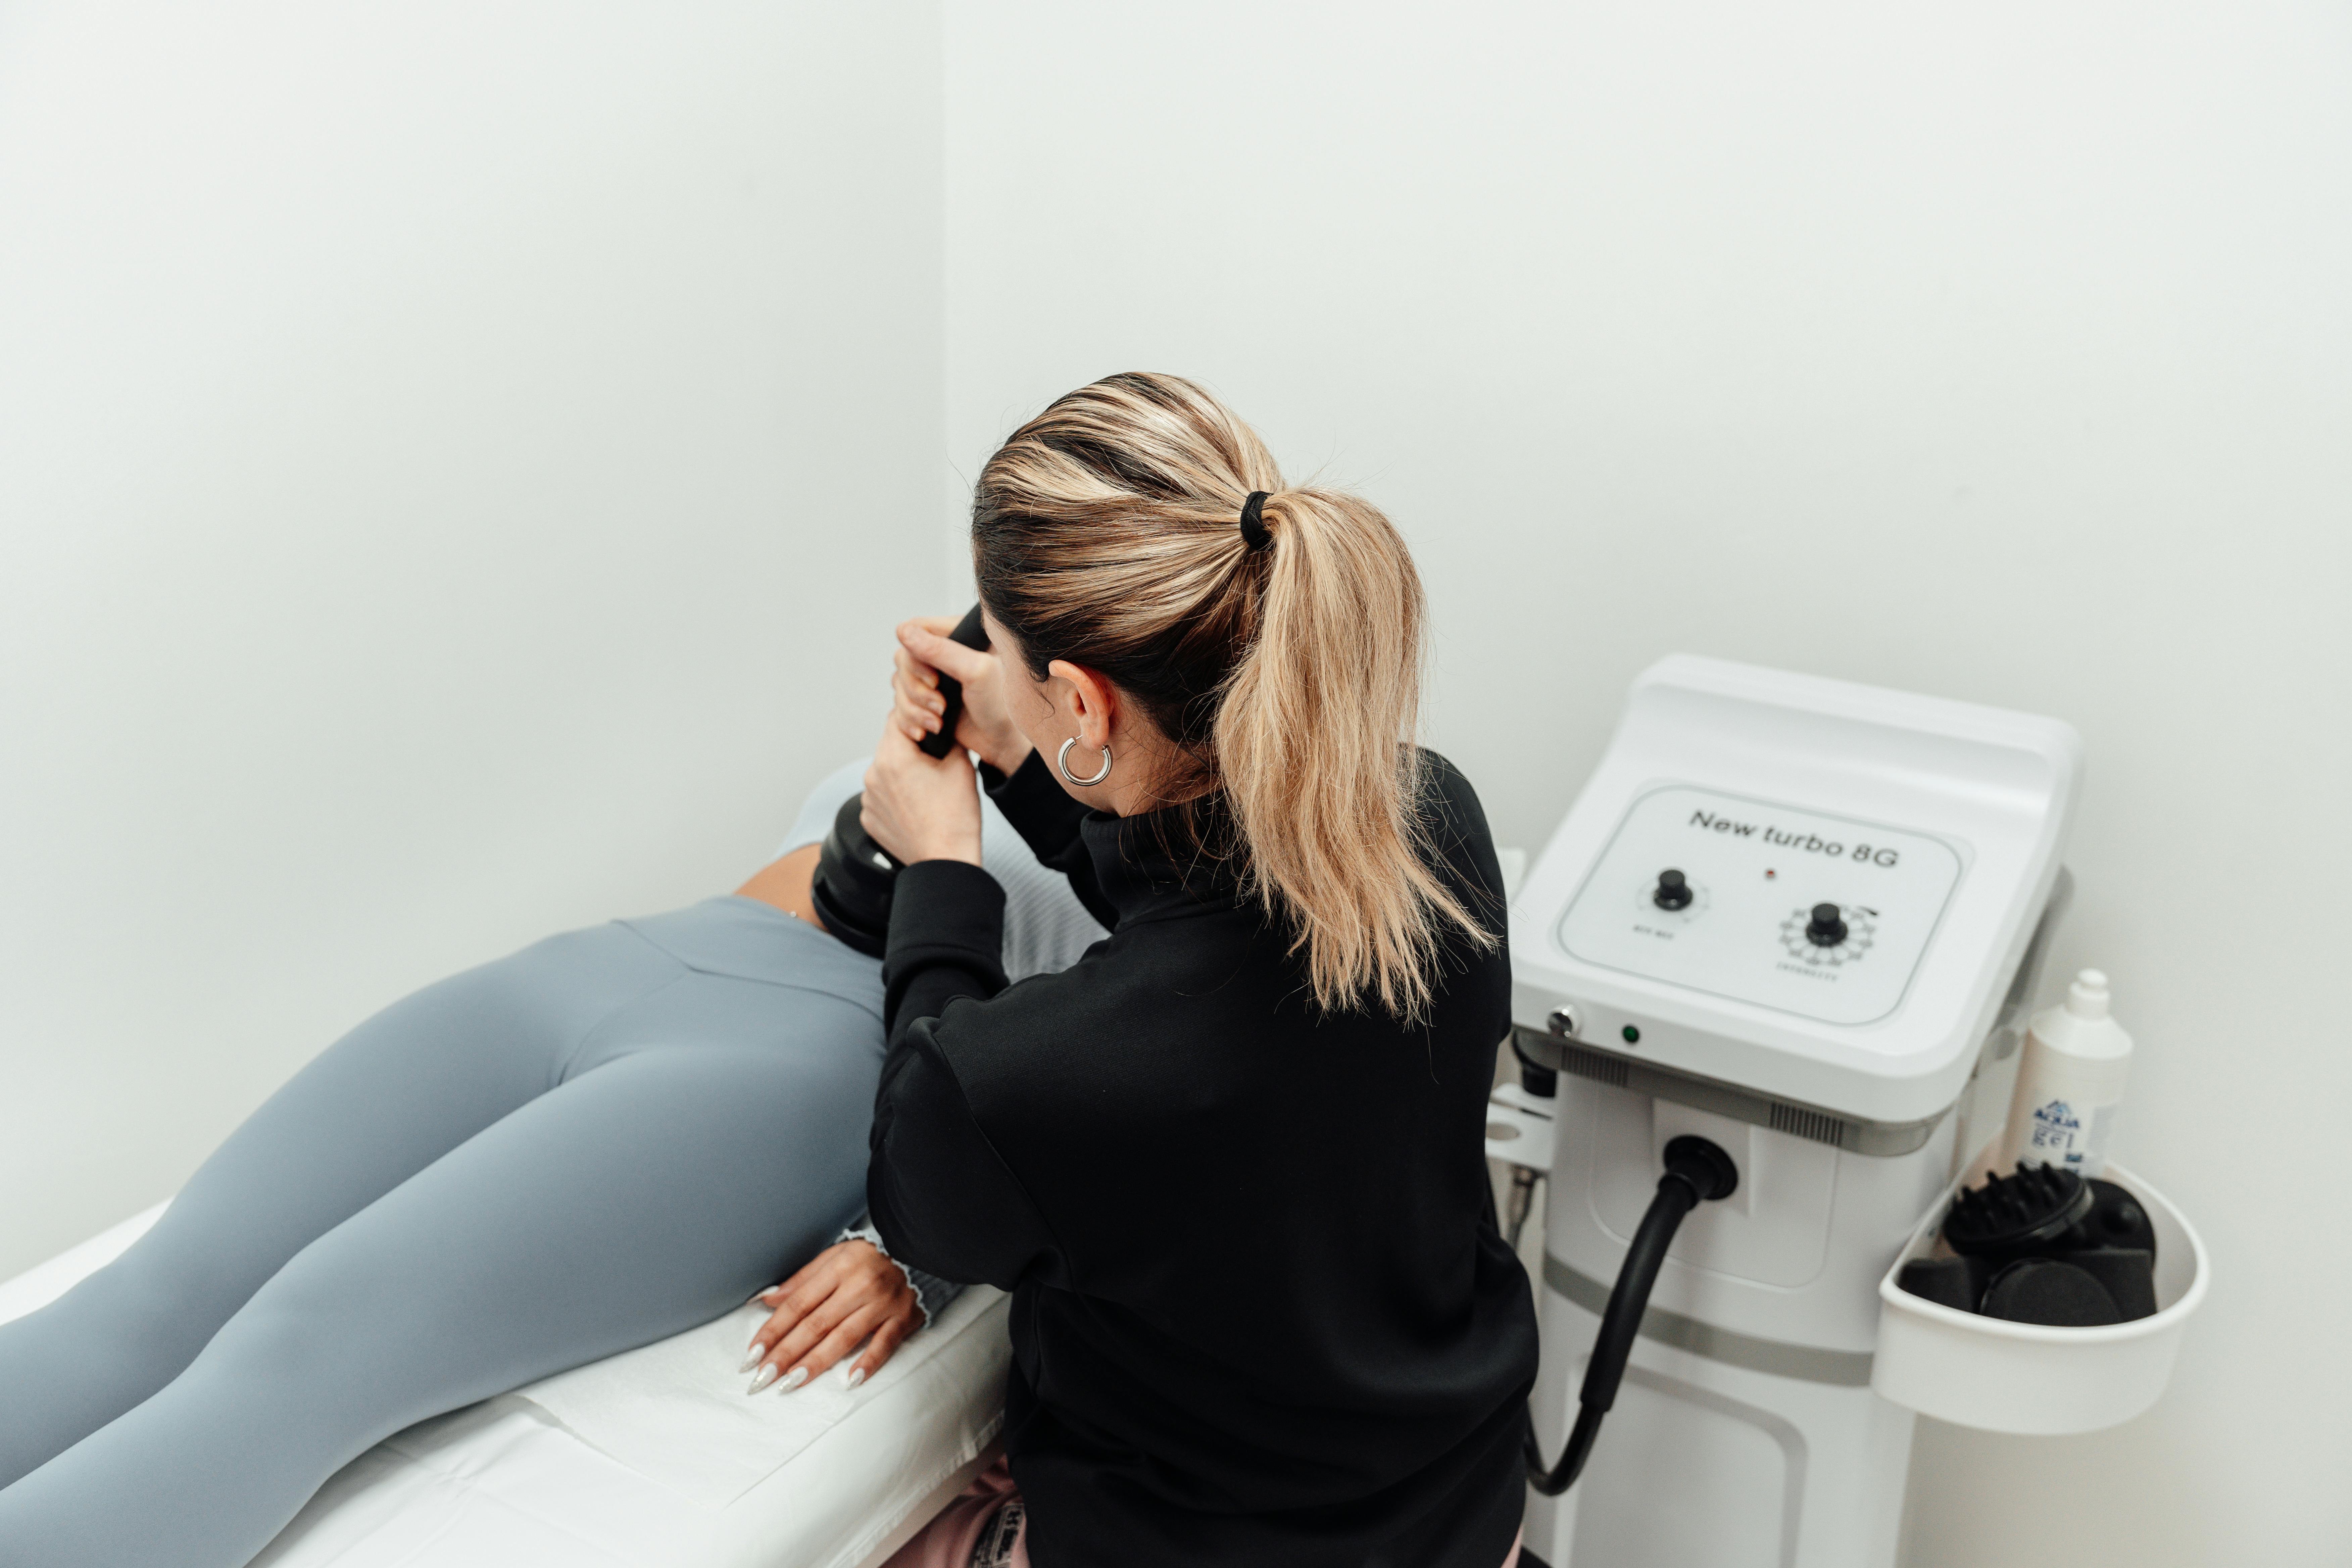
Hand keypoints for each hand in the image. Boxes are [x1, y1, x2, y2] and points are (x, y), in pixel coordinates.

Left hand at [742, 1239, 921, 1393]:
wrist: (918, 1248)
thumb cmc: (870, 1256)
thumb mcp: (834, 1256)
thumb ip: (801, 1280)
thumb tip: (767, 1301)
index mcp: (840, 1267)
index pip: (798, 1304)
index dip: (773, 1330)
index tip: (753, 1354)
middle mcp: (860, 1285)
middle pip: (816, 1324)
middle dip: (786, 1353)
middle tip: (762, 1377)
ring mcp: (883, 1303)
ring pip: (844, 1337)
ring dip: (816, 1362)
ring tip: (791, 1382)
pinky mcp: (904, 1318)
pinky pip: (884, 1344)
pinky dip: (868, 1362)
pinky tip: (849, 1380)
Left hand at [861, 721, 983, 864]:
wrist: (945, 860)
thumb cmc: (954, 819)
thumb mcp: (962, 765)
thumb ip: (948, 737)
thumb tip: (942, 727)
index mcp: (893, 757)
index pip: (898, 717)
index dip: (917, 718)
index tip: (930, 728)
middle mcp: (873, 775)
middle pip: (890, 745)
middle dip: (910, 748)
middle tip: (934, 762)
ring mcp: (869, 798)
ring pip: (885, 771)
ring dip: (901, 772)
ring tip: (927, 790)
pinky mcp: (869, 818)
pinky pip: (881, 796)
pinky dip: (895, 796)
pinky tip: (916, 807)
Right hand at [891, 616, 1032, 776]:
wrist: (1005, 743)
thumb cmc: (1003, 705)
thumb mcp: (977, 672)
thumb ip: (941, 650)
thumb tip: (903, 631)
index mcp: (959, 634)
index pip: (915, 629)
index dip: (916, 656)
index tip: (935, 680)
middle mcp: (944, 652)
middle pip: (903, 660)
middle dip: (916, 690)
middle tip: (941, 707)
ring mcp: (934, 677)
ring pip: (899, 685)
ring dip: (914, 710)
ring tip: (937, 723)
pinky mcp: (927, 699)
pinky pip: (900, 706)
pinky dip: (910, 721)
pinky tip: (927, 731)